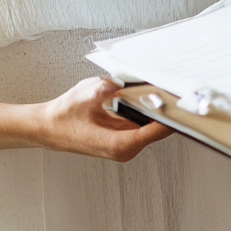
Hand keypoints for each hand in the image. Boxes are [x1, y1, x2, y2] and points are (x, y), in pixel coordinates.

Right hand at [36, 77, 171, 161]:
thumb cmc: (63, 117)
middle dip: (169, 109)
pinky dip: (149, 109)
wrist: (48, 128)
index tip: (182, 100)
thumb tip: (117, 82)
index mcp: (118, 144)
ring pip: (151, 126)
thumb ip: (102, 89)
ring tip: (168, 86)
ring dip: (160, 108)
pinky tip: (151, 93)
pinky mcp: (122, 137)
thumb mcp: (83, 96)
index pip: (155, 132)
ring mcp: (124, 144)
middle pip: (158, 129)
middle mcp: (124, 148)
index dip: (171, 116)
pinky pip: (143, 123)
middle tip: (180, 86)